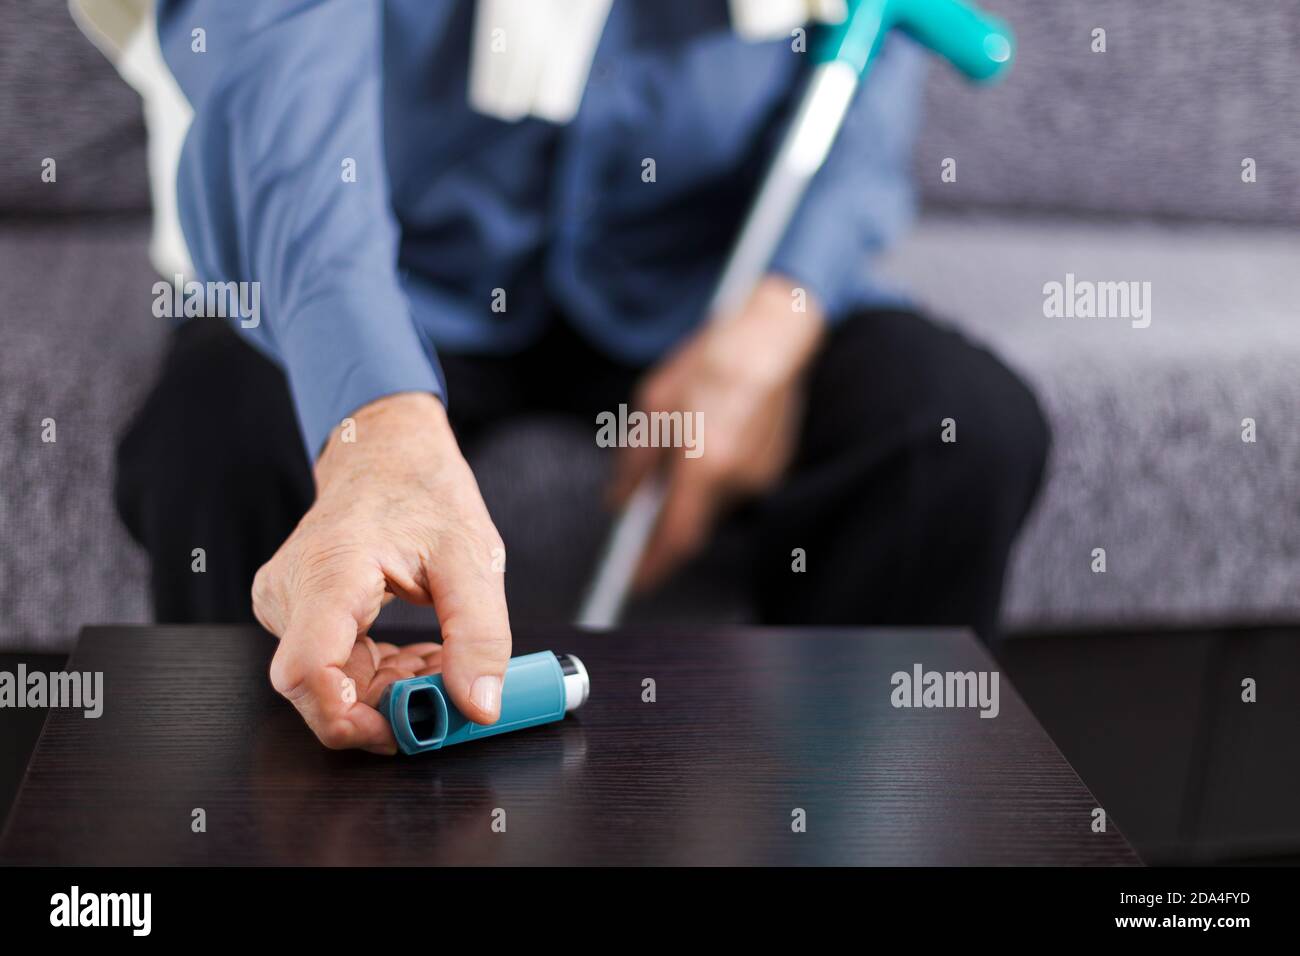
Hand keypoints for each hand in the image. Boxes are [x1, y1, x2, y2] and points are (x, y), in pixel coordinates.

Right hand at [252, 392, 510, 753]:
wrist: (388, 455)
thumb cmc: (424, 493)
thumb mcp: (474, 558)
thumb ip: (479, 635)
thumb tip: (478, 706)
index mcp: (329, 571)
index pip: (307, 670)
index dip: (347, 718)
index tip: (403, 731)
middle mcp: (291, 592)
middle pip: (319, 689)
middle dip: (386, 707)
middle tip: (447, 691)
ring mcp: (288, 606)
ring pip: (333, 684)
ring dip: (393, 689)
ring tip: (442, 656)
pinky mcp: (298, 616)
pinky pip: (337, 668)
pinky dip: (384, 674)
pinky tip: (419, 653)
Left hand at [611, 275, 825, 589]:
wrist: (773, 337)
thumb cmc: (712, 361)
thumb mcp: (654, 403)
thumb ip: (635, 462)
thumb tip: (619, 502)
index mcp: (705, 463)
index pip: (678, 538)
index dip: (655, 564)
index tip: (633, 580)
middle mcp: (738, 479)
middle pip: (695, 523)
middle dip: (667, 521)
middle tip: (643, 506)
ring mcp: (762, 476)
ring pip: (713, 502)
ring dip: (692, 490)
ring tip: (681, 449)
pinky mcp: (775, 467)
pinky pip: (734, 485)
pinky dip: (715, 474)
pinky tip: (710, 438)